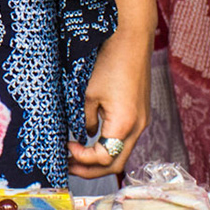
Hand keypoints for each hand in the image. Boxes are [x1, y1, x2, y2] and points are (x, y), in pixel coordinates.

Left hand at [68, 22, 151, 178]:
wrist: (131, 39)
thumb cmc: (110, 62)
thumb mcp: (88, 93)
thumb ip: (84, 119)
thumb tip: (82, 134)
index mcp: (124, 125)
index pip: (104, 158)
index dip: (82, 159)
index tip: (67, 147)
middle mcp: (138, 127)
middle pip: (116, 163)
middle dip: (92, 169)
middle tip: (70, 166)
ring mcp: (142, 121)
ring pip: (122, 152)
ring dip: (100, 158)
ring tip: (77, 155)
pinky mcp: (140, 113)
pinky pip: (125, 138)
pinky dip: (108, 144)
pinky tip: (91, 138)